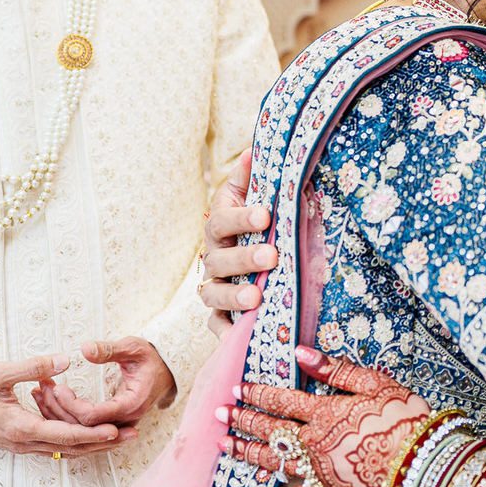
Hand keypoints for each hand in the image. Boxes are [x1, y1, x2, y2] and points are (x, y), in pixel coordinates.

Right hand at [0, 354, 130, 455]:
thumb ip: (33, 367)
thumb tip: (65, 360)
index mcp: (21, 426)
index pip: (64, 434)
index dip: (91, 433)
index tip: (115, 430)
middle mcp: (25, 442)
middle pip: (71, 448)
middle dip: (103, 443)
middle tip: (132, 434)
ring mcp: (23, 444)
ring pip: (65, 449)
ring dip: (93, 444)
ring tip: (121, 435)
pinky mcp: (23, 441)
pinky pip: (55, 445)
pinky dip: (76, 439)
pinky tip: (92, 431)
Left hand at [33, 338, 175, 426]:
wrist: (166, 371)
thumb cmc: (150, 358)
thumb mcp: (133, 347)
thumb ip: (109, 349)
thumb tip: (84, 349)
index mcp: (131, 404)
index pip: (92, 416)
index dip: (71, 404)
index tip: (57, 387)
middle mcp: (124, 421)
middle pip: (82, 428)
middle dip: (58, 410)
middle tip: (42, 389)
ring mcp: (117, 425)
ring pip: (80, 431)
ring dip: (58, 414)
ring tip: (40, 393)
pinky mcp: (110, 424)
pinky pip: (84, 427)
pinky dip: (66, 416)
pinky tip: (50, 402)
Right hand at [201, 151, 278, 336]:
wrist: (248, 260)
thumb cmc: (254, 225)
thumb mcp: (252, 199)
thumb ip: (250, 178)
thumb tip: (254, 149)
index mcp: (220, 228)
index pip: (223, 221)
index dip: (241, 217)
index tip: (265, 214)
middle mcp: (213, 259)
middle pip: (220, 261)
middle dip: (245, 258)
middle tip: (272, 255)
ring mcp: (215, 289)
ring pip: (214, 295)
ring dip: (233, 297)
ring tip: (257, 298)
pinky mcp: (220, 316)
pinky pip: (217, 327)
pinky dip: (226, 333)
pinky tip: (240, 337)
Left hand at [224, 346, 430, 486]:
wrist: (420, 461)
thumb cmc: (402, 418)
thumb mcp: (373, 383)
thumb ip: (335, 370)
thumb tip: (301, 353)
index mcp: (324, 411)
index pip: (281, 399)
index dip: (257, 392)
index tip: (237, 387)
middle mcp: (313, 441)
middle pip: (270, 428)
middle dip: (243, 419)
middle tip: (219, 412)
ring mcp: (316, 470)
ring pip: (271, 460)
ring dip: (244, 452)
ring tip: (223, 444)